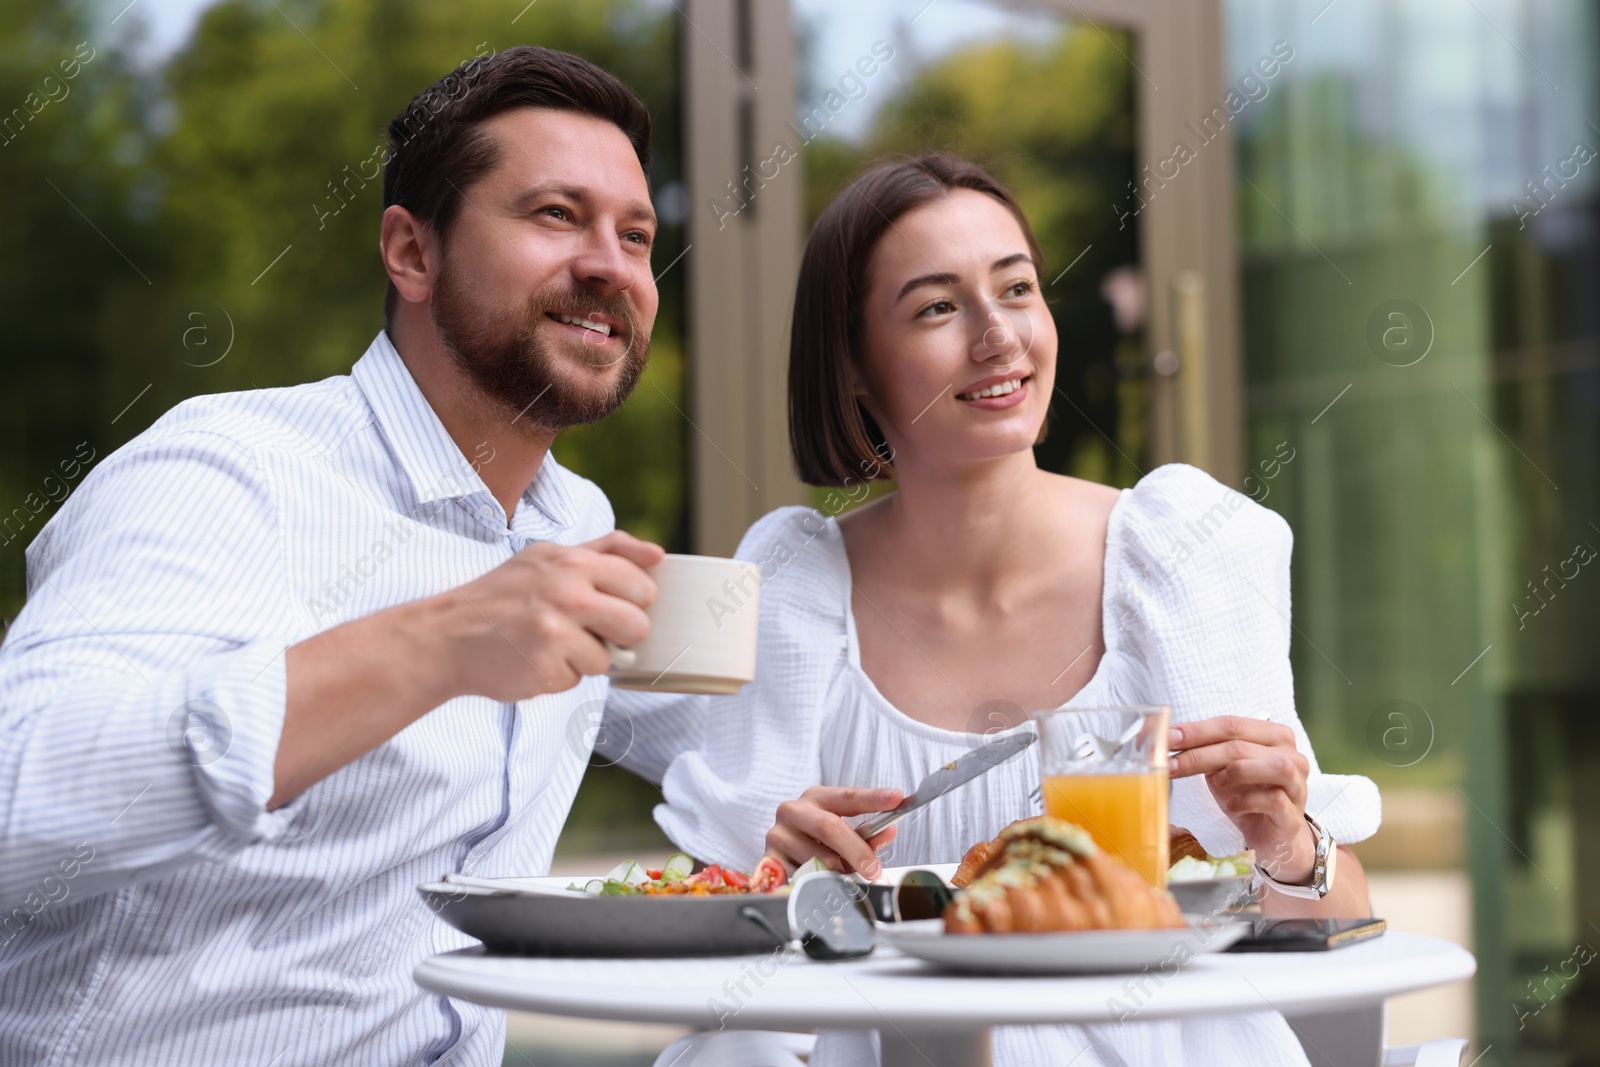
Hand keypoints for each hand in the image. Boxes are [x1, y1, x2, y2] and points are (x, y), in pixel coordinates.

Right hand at [433, 530, 664, 701]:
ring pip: (608, 659)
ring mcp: (556, 632)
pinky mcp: (547, 668)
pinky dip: (561, 675)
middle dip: (619, 635)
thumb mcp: (549, 556)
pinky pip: (579, 680)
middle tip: (587, 630)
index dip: (632, 601)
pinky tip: (534, 659)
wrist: (447, 636)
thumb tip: (658, 555)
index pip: (641, 584)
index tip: (609, 604)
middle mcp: (567, 593)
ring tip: (551, 643)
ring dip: (585, 658)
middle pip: (637, 625)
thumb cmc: (505, 596)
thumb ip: (606, 550)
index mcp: (572, 562)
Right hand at [765, 786, 903, 878]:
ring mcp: (778, 835)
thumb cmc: (818, 841)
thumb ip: (867, 835)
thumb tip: (888, 832)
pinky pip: (801, 878)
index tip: (896, 797)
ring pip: (816, 859)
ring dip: (836, 874)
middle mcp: (793, 810)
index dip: (873, 798)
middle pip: (829, 827)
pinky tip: (818, 884)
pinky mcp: (769, 860)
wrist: (781, 852)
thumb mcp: (843, 834)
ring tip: (840, 878)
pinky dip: (816, 885)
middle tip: (873, 870)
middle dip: (856, 851)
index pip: (848, 796)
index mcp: (816, 797)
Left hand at [1169, 715, 1312, 883]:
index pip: (1231, 725)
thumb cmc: (1246, 796)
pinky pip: (1273, 799)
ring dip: (1234, 773)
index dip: (1196, 731)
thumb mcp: (1222, 769)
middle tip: (1170, 764)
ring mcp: (1298, 784)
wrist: (1270, 836)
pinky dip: (1246, 800)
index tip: (1167, 737)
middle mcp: (1292, 755)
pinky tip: (1234, 805)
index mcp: (1273, 735)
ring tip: (1217, 783)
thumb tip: (1169, 740)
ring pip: (1270, 766)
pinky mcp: (1294, 813)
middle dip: (1199, 754)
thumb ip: (1205, 752)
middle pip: (1241, 746)